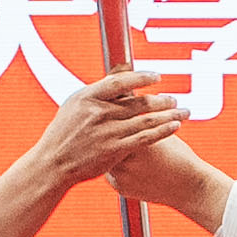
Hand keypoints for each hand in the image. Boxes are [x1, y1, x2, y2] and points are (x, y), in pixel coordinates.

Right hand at [38, 65, 185, 184]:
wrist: (53, 164)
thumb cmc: (63, 133)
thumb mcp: (74, 105)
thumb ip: (98, 90)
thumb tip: (121, 71)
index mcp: (87, 97)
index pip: (120, 82)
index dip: (142, 77)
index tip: (157, 77)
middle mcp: (99, 113)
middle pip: (139, 102)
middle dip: (161, 99)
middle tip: (174, 98)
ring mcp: (108, 132)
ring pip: (146, 119)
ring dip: (168, 114)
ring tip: (182, 111)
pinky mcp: (115, 150)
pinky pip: (145, 138)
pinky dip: (163, 131)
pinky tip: (175, 126)